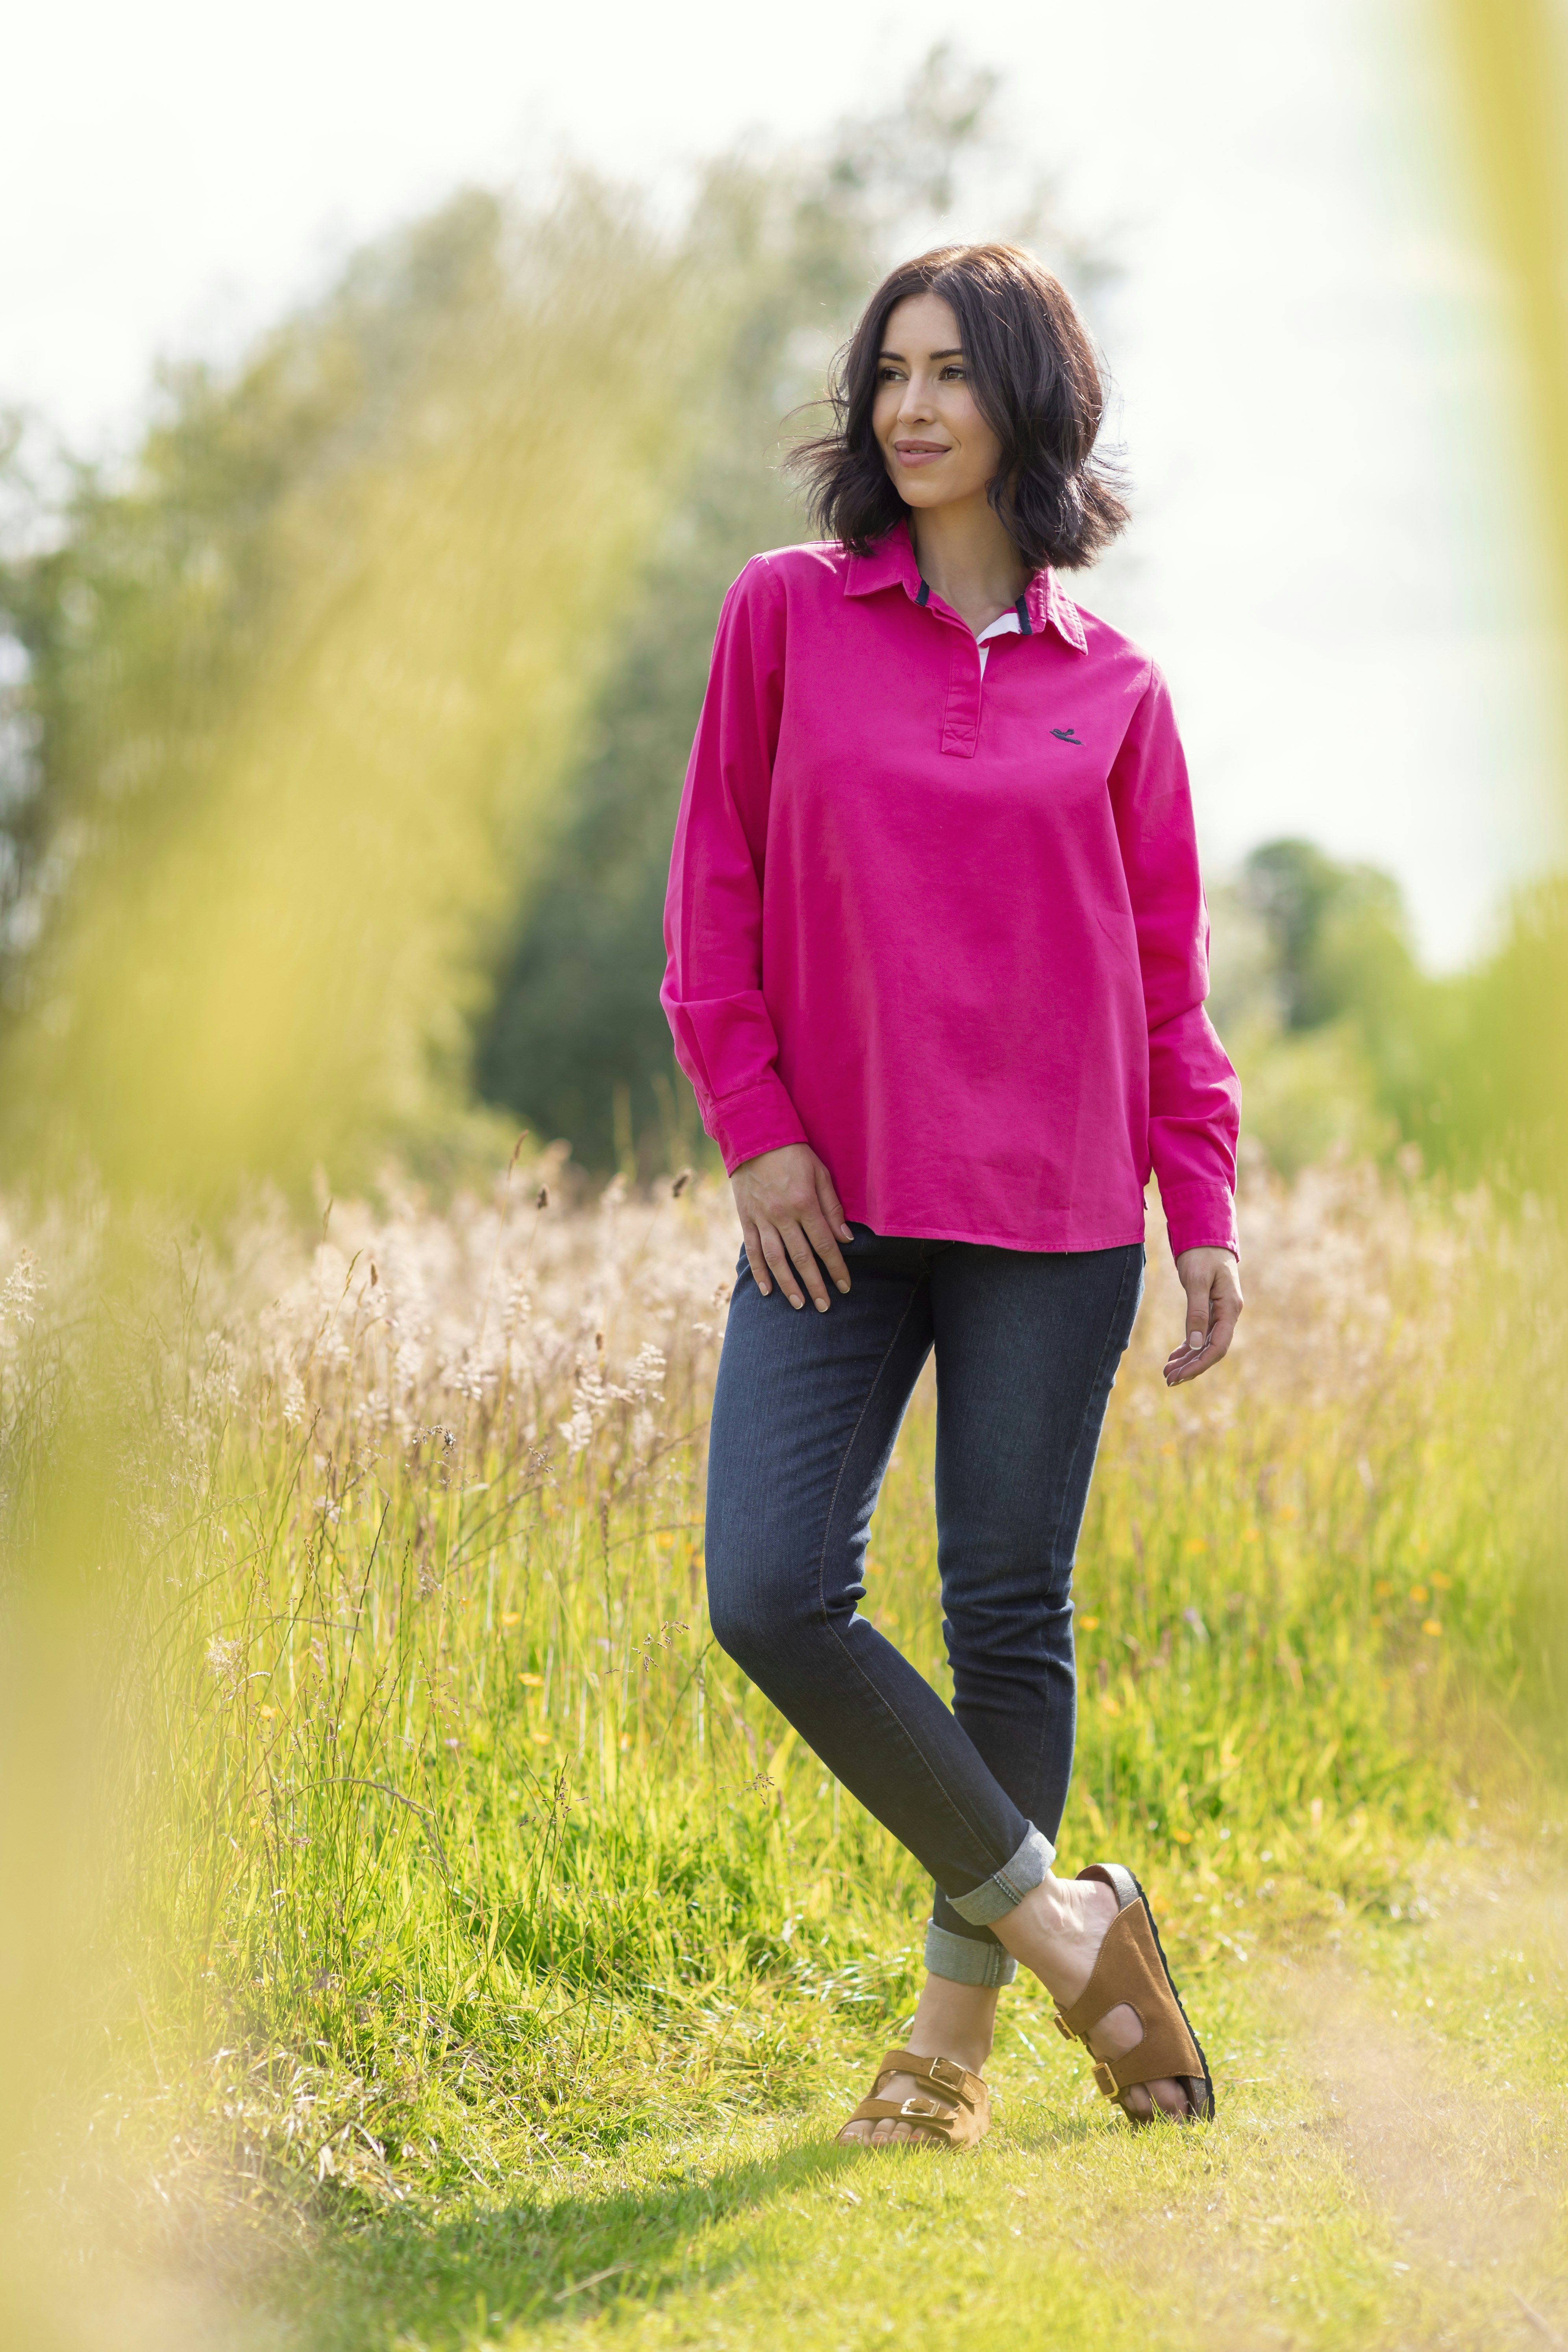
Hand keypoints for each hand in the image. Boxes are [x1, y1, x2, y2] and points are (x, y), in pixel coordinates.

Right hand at [731, 1144, 853, 1311]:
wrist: (754, 1137)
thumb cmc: (793, 1154)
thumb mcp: (820, 1174)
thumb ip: (833, 1208)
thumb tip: (845, 1239)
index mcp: (805, 1203)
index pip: (825, 1244)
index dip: (836, 1268)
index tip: (845, 1287)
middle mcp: (783, 1215)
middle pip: (802, 1258)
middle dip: (815, 1285)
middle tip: (825, 1307)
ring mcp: (762, 1218)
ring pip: (776, 1259)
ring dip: (788, 1284)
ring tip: (799, 1304)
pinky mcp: (746, 1219)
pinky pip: (753, 1250)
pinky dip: (759, 1272)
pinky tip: (767, 1290)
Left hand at [1164, 1248, 1242, 1385]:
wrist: (1207, 1233)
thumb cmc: (1202, 1253)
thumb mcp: (1197, 1281)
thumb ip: (1197, 1311)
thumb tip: (1194, 1344)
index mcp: (1229, 1308)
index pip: (1217, 1346)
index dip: (1199, 1364)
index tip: (1179, 1376)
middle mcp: (1228, 1313)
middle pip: (1211, 1349)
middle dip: (1191, 1366)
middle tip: (1168, 1379)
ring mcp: (1221, 1311)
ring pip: (1205, 1343)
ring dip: (1188, 1358)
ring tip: (1168, 1372)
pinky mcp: (1211, 1307)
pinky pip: (1201, 1333)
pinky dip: (1188, 1345)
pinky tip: (1175, 1356)